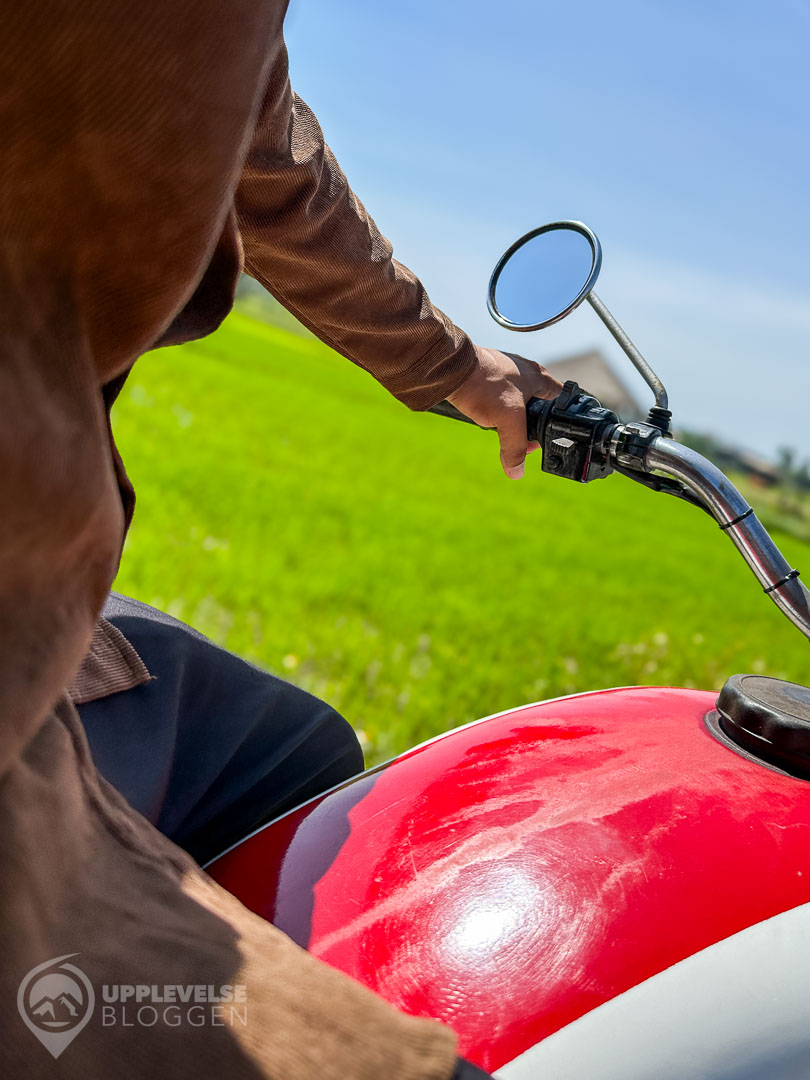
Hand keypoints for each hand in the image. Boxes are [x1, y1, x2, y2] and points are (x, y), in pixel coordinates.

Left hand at [447, 346, 562, 477]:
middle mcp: (527, 373)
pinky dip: (495, 411)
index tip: (544, 439)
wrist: (451, 368)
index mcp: (540, 378)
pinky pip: (498, 399)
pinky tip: (486, 416)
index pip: (561, 403)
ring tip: (501, 429)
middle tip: (522, 441)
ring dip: (510, 419)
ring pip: (516, 404)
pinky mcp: (489, 377)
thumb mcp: (508, 420)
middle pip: (538, 406)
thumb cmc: (484, 385)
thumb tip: (516, 472)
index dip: (556, 424)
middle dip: (529, 427)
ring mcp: (507, 373)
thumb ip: (516, 447)